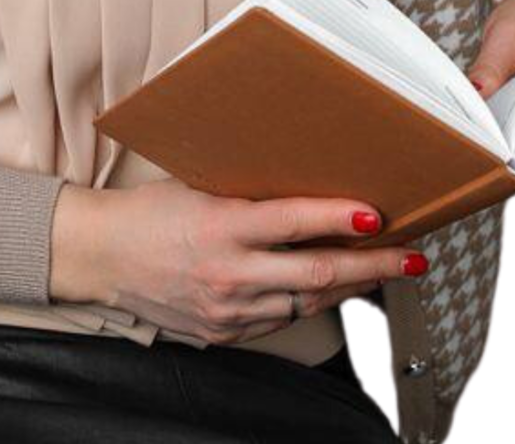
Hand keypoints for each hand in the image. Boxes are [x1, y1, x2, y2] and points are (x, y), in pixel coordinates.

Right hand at [97, 178, 424, 345]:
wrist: (102, 256)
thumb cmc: (149, 210)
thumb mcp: (197, 186)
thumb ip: (247, 191)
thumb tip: (302, 180)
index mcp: (220, 226)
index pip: (294, 221)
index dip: (340, 217)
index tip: (377, 213)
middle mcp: (229, 273)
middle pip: (317, 272)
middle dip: (374, 265)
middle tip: (412, 255)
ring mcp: (229, 310)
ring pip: (308, 299)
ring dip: (351, 286)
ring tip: (385, 270)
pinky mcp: (225, 333)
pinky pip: (282, 317)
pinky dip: (312, 300)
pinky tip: (333, 287)